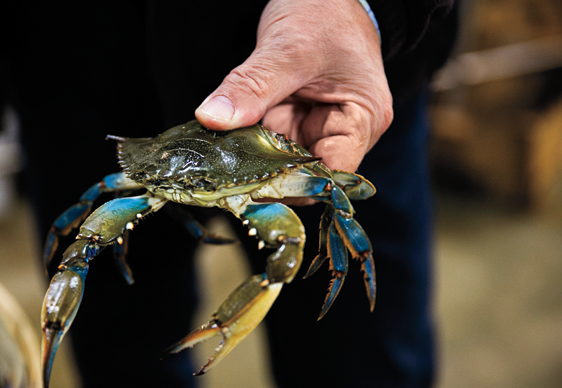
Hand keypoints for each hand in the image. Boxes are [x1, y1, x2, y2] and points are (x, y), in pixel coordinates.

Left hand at [195, 0, 392, 173]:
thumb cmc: (325, 12)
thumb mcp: (288, 49)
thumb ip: (251, 86)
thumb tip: (212, 118)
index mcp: (362, 120)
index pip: (334, 173)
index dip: (298, 184)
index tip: (256, 183)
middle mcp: (343, 132)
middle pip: (306, 173)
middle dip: (269, 176)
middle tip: (228, 177)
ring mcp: (316, 127)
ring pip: (283, 162)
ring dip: (254, 163)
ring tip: (222, 165)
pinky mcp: (294, 121)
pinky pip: (269, 144)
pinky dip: (248, 147)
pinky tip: (225, 148)